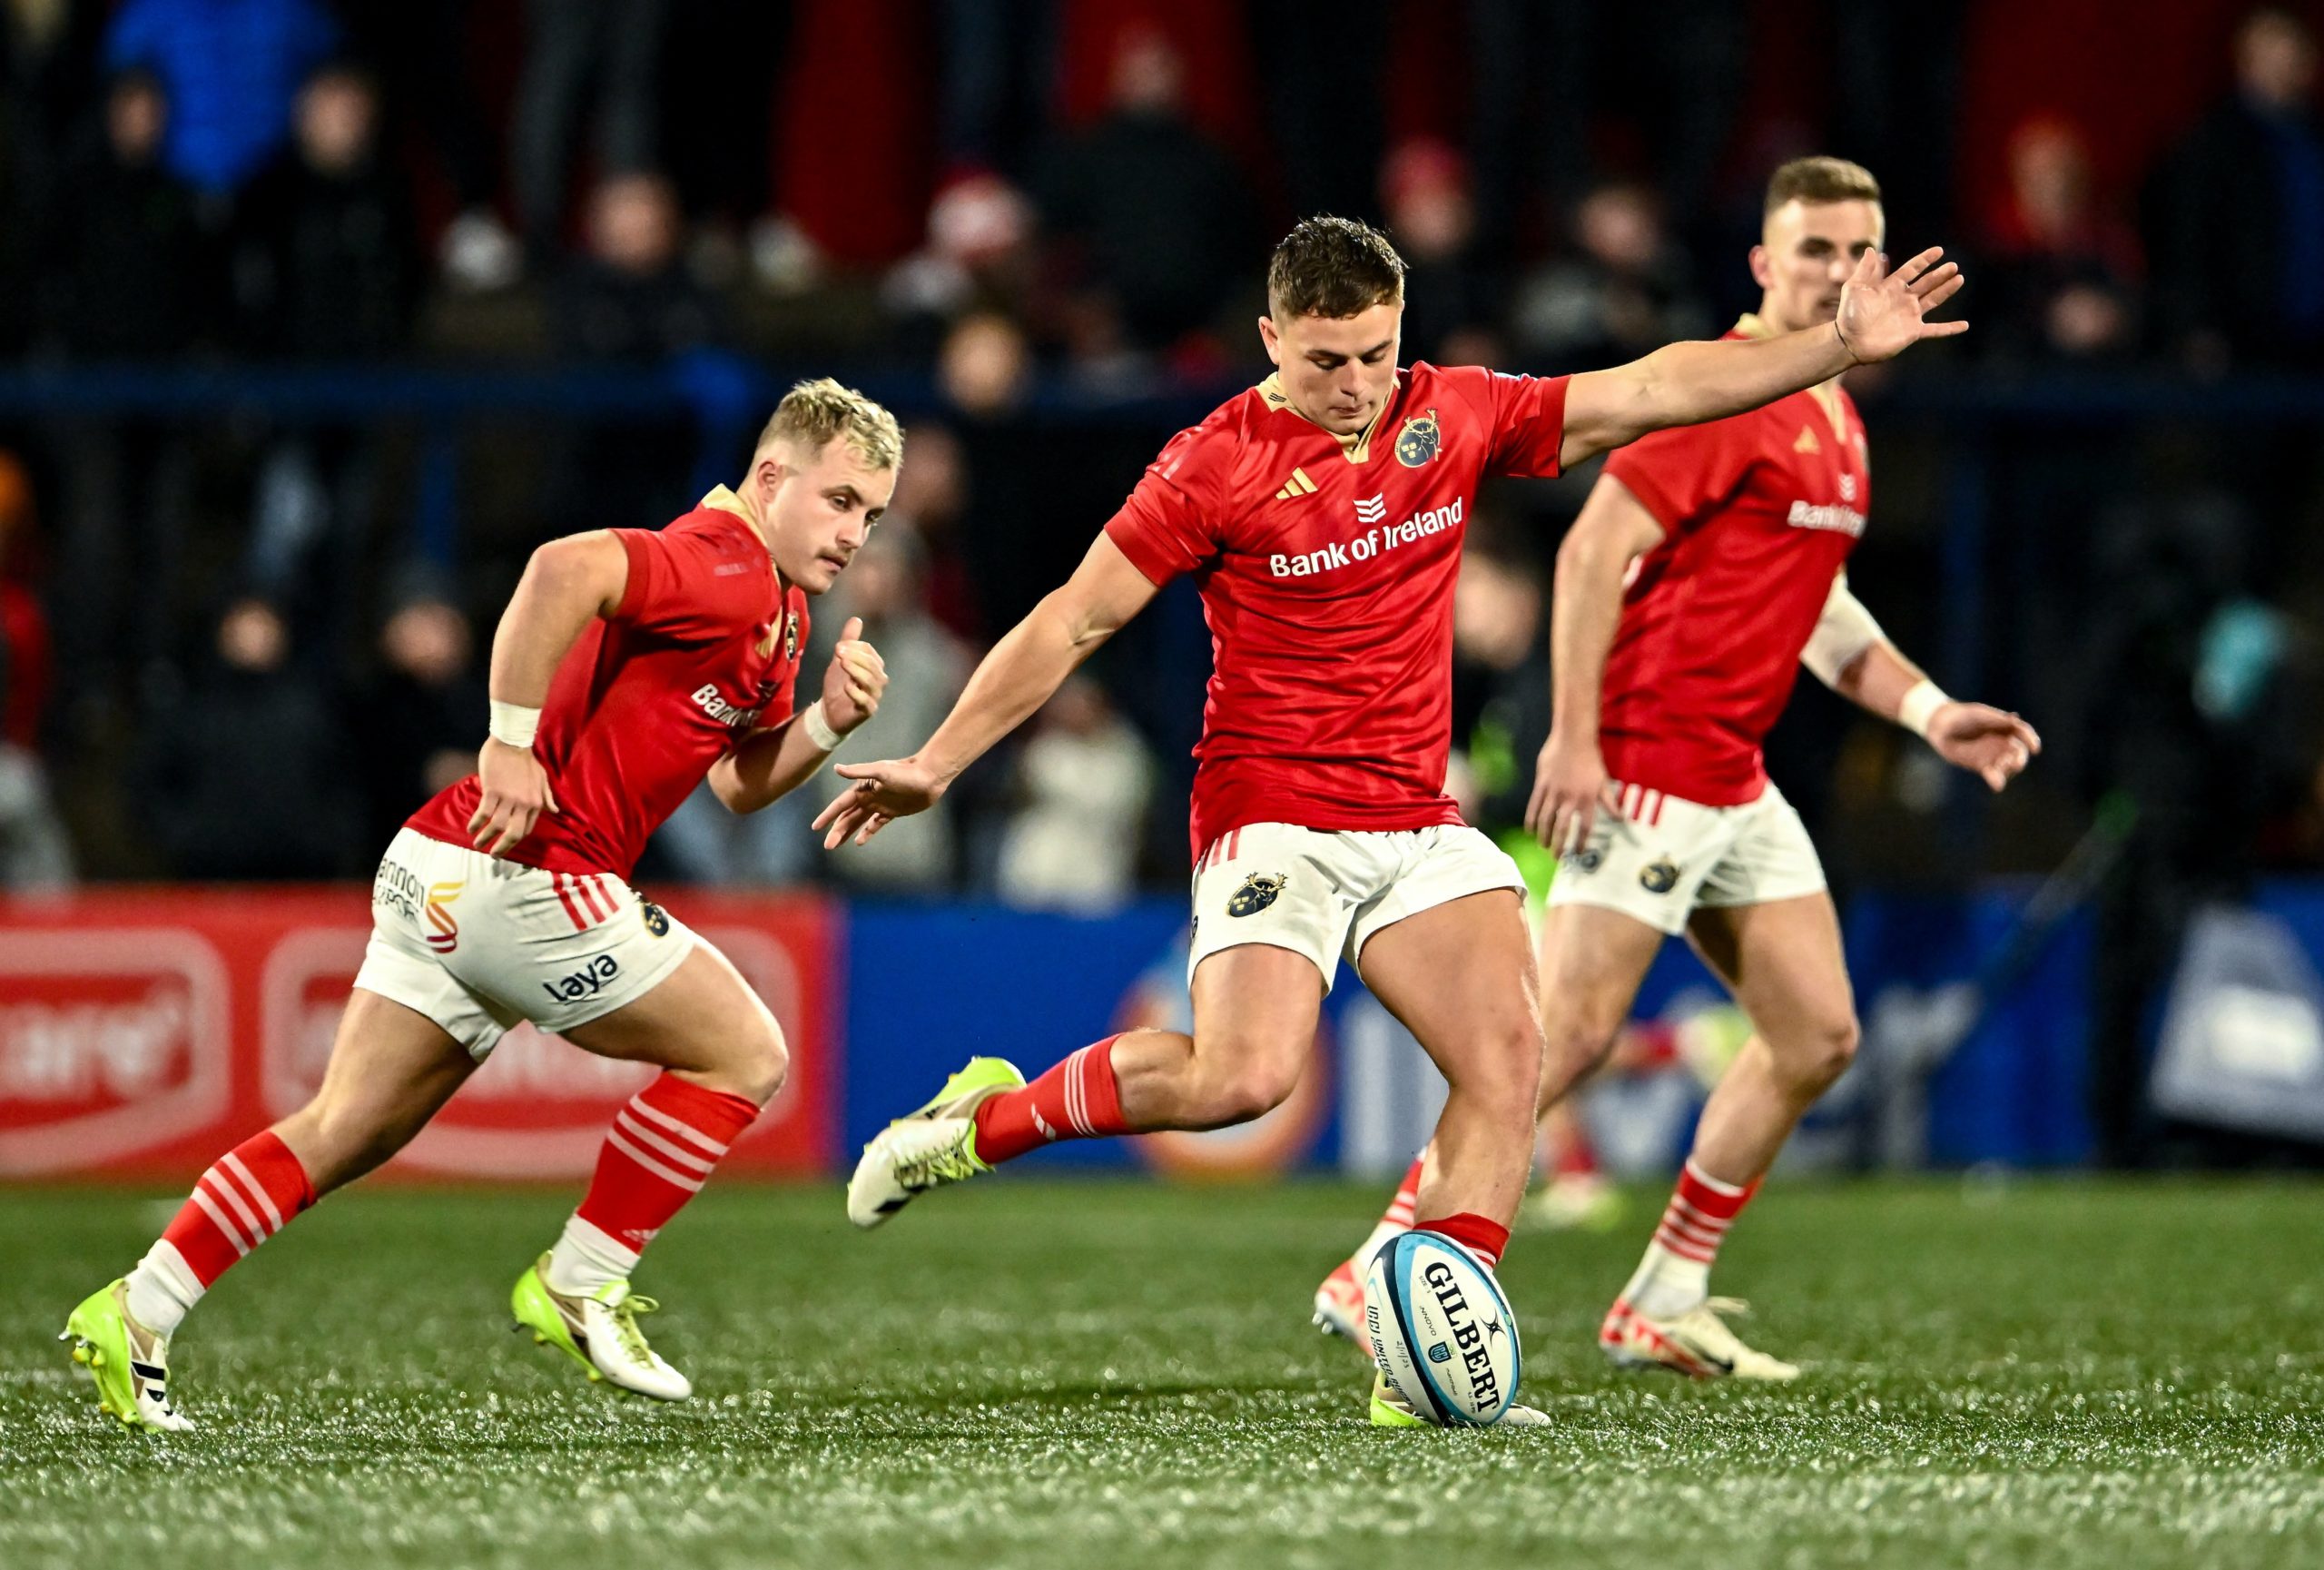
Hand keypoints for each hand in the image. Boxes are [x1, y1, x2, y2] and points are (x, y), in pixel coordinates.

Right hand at [468, 737, 557, 855]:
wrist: (512, 742)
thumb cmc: (527, 760)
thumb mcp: (542, 779)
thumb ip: (547, 796)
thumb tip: (555, 811)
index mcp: (536, 803)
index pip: (527, 829)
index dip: (515, 839)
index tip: (506, 845)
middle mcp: (524, 804)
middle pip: (514, 833)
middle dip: (503, 847)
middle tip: (494, 855)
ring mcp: (508, 798)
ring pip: (496, 826)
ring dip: (485, 838)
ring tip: (477, 844)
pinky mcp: (492, 791)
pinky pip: (483, 813)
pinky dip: (476, 823)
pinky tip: (470, 828)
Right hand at [812, 754, 947, 847]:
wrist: (930, 775)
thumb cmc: (906, 771)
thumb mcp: (881, 771)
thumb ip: (858, 771)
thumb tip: (836, 768)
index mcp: (863, 788)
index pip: (841, 805)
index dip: (828, 815)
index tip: (815, 827)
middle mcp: (869, 797)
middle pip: (848, 816)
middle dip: (837, 830)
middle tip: (828, 846)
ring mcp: (880, 805)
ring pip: (859, 822)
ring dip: (847, 832)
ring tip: (836, 845)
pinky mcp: (892, 812)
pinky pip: (875, 824)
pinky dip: (867, 832)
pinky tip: (858, 842)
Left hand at [820, 615, 886, 733]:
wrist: (830, 712)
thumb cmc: (839, 685)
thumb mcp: (840, 660)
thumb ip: (848, 641)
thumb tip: (856, 619)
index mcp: (874, 667)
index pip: (870, 652)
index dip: (855, 647)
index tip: (838, 646)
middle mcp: (878, 681)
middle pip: (873, 665)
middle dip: (856, 657)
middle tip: (838, 652)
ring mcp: (874, 696)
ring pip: (871, 682)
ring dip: (856, 670)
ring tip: (841, 663)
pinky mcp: (867, 711)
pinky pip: (866, 702)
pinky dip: (857, 693)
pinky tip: (846, 686)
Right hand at [1525, 728, 1611, 853]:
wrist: (1573, 738)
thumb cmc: (1591, 760)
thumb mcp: (1603, 781)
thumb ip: (1610, 802)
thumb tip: (1620, 819)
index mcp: (1587, 799)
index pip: (1584, 827)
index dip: (1580, 843)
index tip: (1576, 854)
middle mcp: (1570, 799)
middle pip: (1562, 828)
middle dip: (1558, 846)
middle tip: (1556, 857)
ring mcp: (1554, 792)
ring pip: (1546, 819)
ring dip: (1543, 835)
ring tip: (1542, 845)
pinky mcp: (1542, 784)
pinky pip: (1534, 805)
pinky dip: (1531, 819)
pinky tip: (1529, 830)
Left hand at [1834, 245, 1967, 361]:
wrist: (1849, 342)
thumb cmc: (1849, 315)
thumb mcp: (1854, 288)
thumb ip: (1865, 270)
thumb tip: (1869, 249)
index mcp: (1891, 286)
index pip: (1912, 269)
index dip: (1925, 260)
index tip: (1939, 250)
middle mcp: (1903, 299)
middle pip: (1927, 283)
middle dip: (1940, 274)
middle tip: (1953, 266)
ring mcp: (1909, 315)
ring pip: (1933, 299)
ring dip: (1947, 290)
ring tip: (1959, 278)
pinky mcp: (1913, 332)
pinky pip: (1935, 330)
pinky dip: (1949, 328)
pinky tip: (1964, 325)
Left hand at [1927, 702, 2039, 791]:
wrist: (1943, 726)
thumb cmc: (1963, 716)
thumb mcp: (1980, 714)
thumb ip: (1996, 719)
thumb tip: (2015, 718)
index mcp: (2006, 727)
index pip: (2023, 733)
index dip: (2031, 740)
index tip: (2035, 748)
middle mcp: (2004, 742)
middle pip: (2019, 753)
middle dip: (2019, 759)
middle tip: (2014, 762)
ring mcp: (1994, 755)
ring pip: (2008, 767)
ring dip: (2007, 769)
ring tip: (1999, 766)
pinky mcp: (1983, 766)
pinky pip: (1994, 775)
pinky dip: (1997, 780)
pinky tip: (1998, 785)